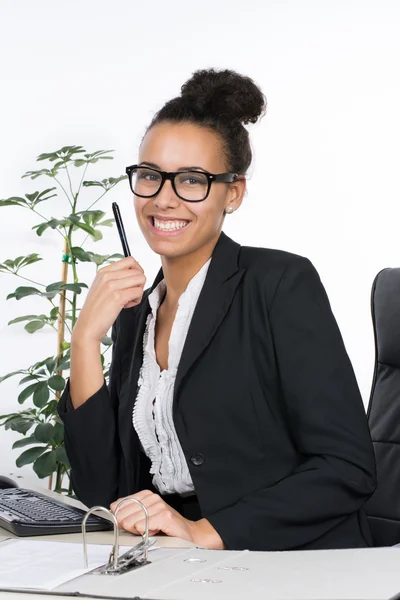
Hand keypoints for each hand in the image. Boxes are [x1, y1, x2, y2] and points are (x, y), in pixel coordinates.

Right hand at [72, 256, 145, 342]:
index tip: (132, 283)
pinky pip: (138, 292)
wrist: (87, 327)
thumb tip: (136, 272)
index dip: (137, 271)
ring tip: (128, 300)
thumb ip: (115, 278)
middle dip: (138, 283)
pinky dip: (136, 300)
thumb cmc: (96, 310)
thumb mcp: (101, 287)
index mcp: (103, 271)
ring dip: (138, 291)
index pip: (130, 260)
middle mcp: (107, 275)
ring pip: (141, 279)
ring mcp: (111, 285)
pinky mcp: (117, 297)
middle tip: (130, 294)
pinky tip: (127, 306)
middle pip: (137, 270)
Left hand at [110, 490, 224, 548]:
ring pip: (133, 522)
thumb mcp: (144, 516)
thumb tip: (113, 508)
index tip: (130, 523)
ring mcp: (159, 506)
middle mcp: (153, 498)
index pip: (121, 504)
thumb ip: (128, 511)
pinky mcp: (165, 516)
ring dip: (139, 531)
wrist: (187, 534)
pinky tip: (155, 531)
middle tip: (143, 529)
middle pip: (124, 515)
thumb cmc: (166, 526)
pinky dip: (146, 533)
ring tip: (150, 530)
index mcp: (146, 495)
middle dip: (130, 526)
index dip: (121, 518)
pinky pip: (143, 527)